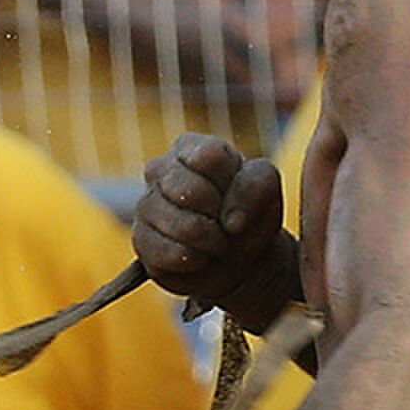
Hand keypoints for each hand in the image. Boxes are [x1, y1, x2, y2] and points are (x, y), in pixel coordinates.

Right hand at [133, 134, 287, 313]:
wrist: (241, 259)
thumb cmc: (249, 214)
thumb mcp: (267, 188)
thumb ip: (256, 185)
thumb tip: (230, 221)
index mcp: (191, 148)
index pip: (208, 157)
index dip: (232, 184)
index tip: (239, 196)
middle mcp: (161, 170)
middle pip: (189, 191)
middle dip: (218, 215)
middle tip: (227, 223)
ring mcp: (146, 206)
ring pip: (180, 226)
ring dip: (211, 242)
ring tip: (217, 243)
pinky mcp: (141, 242)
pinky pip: (169, 254)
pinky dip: (195, 261)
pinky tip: (199, 257)